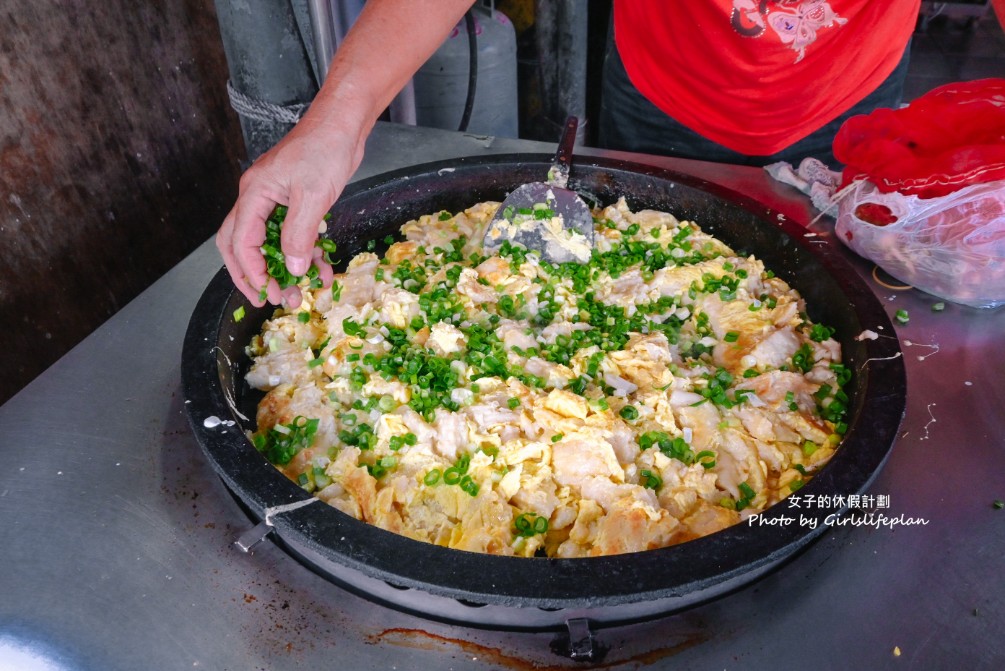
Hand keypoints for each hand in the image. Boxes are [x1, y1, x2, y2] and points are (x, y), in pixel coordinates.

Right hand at [215, 116, 362, 307]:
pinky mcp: (295, 202)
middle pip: (241, 245)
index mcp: (254, 194)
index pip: (240, 241)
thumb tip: (293, 268)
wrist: (344, 123)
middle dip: (253, 275)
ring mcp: (276, 200)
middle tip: (268, 299)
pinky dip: (306, 253)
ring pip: (269, 243)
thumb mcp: (313, 195)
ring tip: (300, 293)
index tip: (268, 292)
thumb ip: (300, 234)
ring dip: (283, 269)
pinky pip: (294, 234)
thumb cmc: (326, 148)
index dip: (252, 271)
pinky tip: (322, 269)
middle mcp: (258, 198)